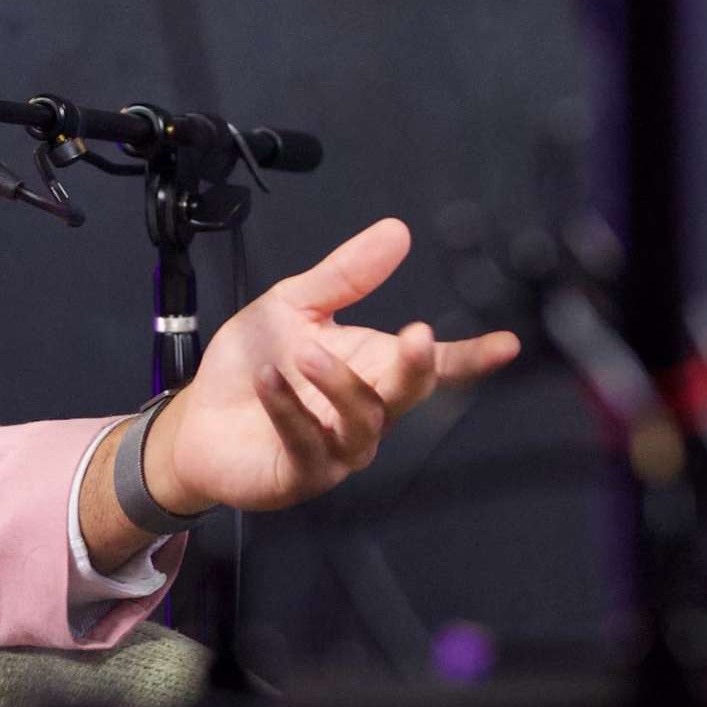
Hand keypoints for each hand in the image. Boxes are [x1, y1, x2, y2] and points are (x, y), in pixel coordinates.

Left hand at [151, 217, 520, 516]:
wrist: (199, 420)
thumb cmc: (255, 363)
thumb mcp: (296, 304)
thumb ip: (346, 275)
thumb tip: (396, 231)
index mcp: (374, 368)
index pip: (435, 366)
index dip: (472, 357)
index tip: (507, 344)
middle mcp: (367, 412)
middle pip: (410, 394)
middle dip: (417, 366)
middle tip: (416, 336)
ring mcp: (339, 449)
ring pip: (363, 422)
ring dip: (338, 385)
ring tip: (304, 355)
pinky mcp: (303, 475)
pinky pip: (308, 444)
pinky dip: (290, 410)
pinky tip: (271, 381)